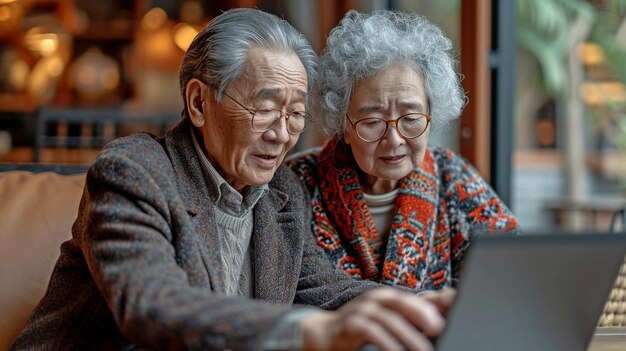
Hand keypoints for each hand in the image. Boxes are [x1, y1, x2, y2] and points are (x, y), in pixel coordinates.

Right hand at [301, 287, 455, 350]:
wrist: (324, 334)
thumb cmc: (361, 328)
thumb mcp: (386, 320)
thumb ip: (408, 319)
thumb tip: (439, 320)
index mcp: (388, 297)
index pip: (414, 298)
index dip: (432, 304)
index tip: (449, 316)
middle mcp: (375, 299)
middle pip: (402, 303)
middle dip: (422, 314)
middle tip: (440, 329)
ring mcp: (362, 310)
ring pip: (390, 320)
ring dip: (409, 337)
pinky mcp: (351, 324)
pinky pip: (373, 332)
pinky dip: (388, 344)